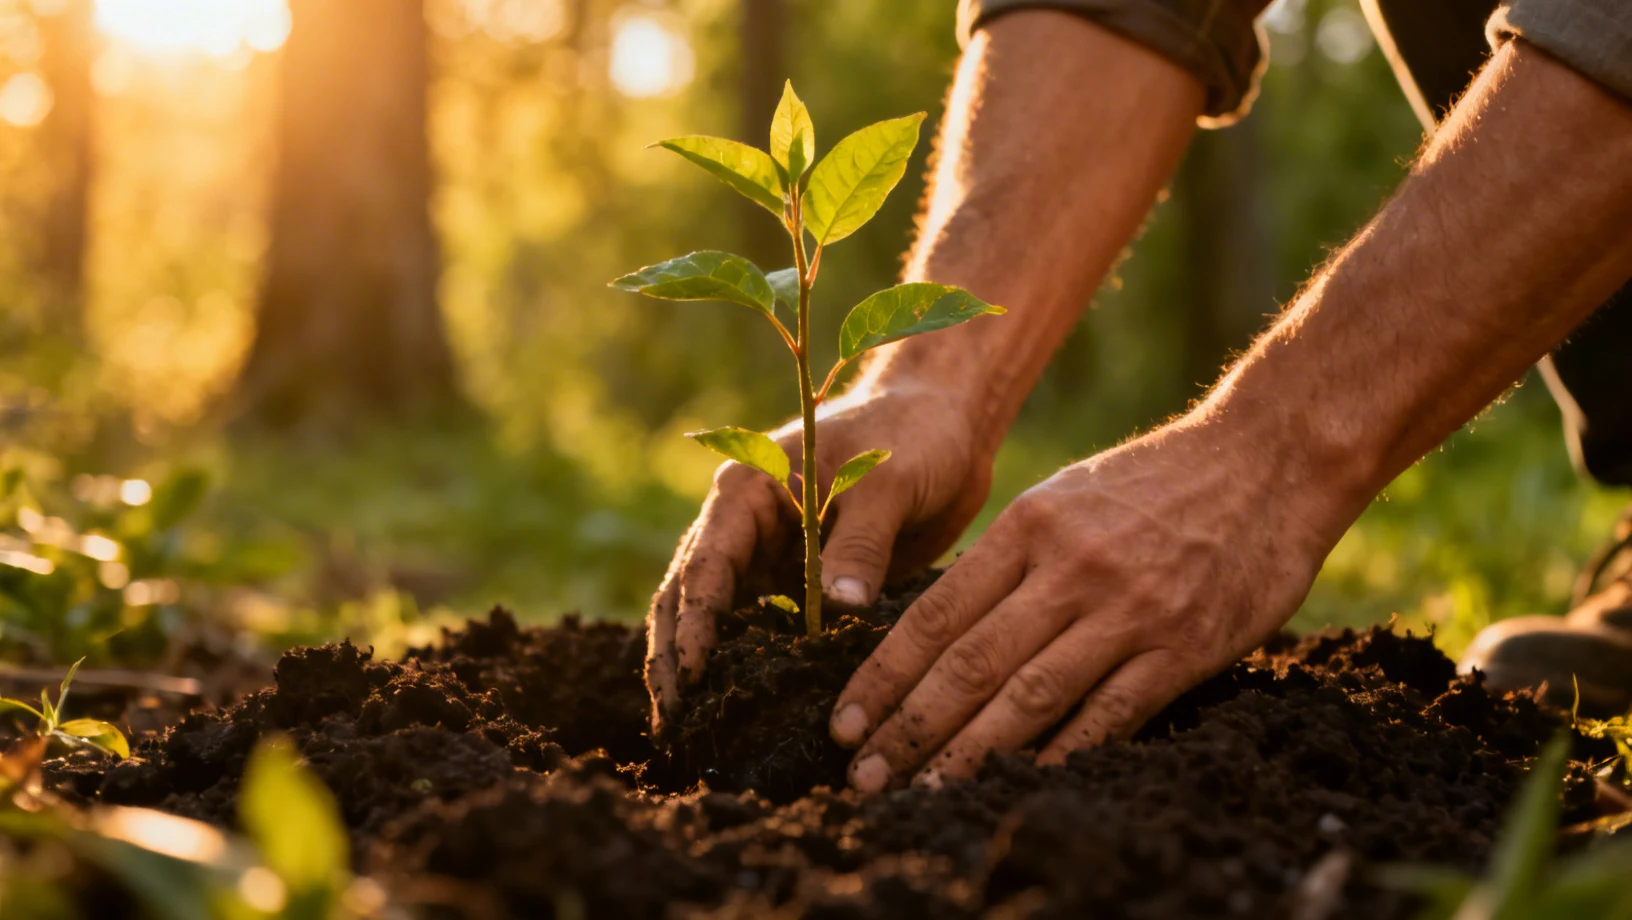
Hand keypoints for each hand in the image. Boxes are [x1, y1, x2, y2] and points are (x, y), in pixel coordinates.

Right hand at [644, 380, 995, 731]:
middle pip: (690, 600)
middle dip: (677, 661)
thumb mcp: (886, 485)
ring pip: (721, 622)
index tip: (690, 679)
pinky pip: (770, 632)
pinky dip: (757, 668)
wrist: (948, 423)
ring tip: (696, 732)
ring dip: (707, 672)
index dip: (693, 626)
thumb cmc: (912, 433)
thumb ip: (859, 545)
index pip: (705, 566)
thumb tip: (837, 610)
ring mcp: (771, 558)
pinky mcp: (803, 584)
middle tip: (674, 726)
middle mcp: (746, 526)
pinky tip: (755, 713)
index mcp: (747, 490)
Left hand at [827, 422, 1338, 790]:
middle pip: (970, 662)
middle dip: (908, 726)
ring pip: (1030, 696)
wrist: (1268, 459)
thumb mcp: (1065, 498)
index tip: (842, 721)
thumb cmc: (1155, 482)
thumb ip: (1008, 560)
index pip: (934, 614)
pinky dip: (1062, 755)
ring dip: (969, 753)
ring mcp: (1127, 610)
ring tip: (925, 793)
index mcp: (1029, 527)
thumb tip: (940, 627)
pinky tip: (1021, 785)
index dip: (883, 675)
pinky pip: (1111, 713)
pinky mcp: (1183, 646)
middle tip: (863, 775)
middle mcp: (1069, 569)